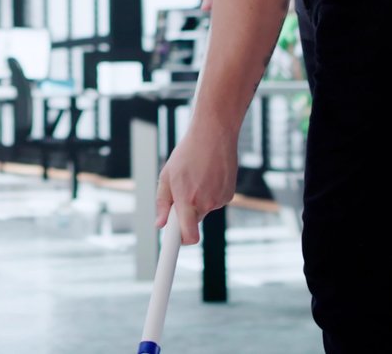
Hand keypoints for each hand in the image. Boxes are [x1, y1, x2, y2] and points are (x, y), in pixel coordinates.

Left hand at [154, 124, 237, 244]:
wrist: (214, 134)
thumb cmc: (187, 154)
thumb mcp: (167, 176)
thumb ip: (163, 203)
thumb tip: (160, 224)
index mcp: (187, 200)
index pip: (187, 237)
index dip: (179, 246)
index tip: (171, 258)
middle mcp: (206, 204)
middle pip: (193, 222)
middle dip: (186, 213)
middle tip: (182, 190)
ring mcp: (220, 200)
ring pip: (204, 210)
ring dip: (198, 200)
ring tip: (197, 175)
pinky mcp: (230, 194)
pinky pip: (215, 202)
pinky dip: (210, 193)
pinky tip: (209, 174)